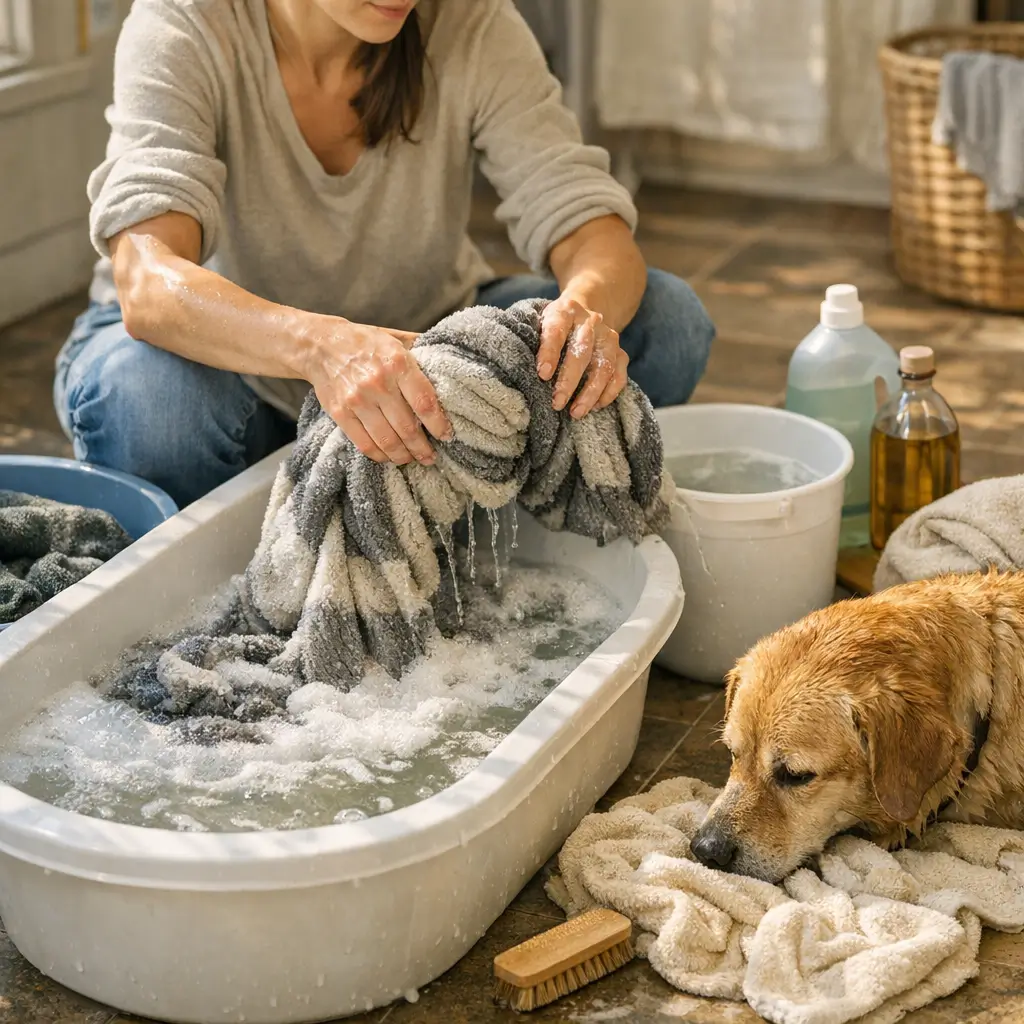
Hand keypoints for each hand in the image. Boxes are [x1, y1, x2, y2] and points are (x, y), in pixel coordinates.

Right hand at [306, 320, 451, 464]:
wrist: (320, 345)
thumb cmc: (364, 342)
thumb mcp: (395, 338)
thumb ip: (420, 349)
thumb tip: (448, 357)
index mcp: (397, 363)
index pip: (425, 403)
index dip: (439, 425)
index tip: (447, 436)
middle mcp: (378, 383)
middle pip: (407, 428)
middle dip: (423, 449)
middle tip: (431, 457)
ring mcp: (357, 400)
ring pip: (387, 441)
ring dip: (403, 457)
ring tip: (412, 459)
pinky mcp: (341, 413)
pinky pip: (365, 444)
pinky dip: (380, 456)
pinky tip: (389, 457)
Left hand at [536, 296, 628, 417]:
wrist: (584, 312)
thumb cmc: (554, 327)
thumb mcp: (540, 325)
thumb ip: (533, 342)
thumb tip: (518, 373)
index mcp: (565, 311)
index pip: (556, 331)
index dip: (549, 352)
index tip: (542, 375)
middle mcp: (590, 321)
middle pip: (582, 351)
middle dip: (569, 380)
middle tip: (557, 403)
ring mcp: (608, 337)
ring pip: (604, 366)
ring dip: (590, 392)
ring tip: (575, 412)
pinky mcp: (621, 352)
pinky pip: (619, 375)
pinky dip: (609, 393)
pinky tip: (595, 407)